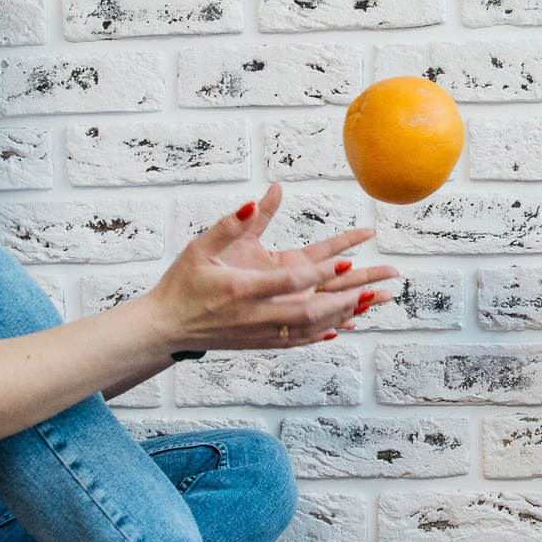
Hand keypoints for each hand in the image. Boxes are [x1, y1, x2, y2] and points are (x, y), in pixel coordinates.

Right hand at [144, 184, 399, 351]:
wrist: (164, 327)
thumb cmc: (182, 282)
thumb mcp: (200, 247)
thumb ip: (230, 224)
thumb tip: (254, 199)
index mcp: (243, 289)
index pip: (291, 281)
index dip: (321, 272)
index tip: (347, 260)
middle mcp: (255, 315)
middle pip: (310, 310)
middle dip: (347, 298)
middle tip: (377, 287)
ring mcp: (259, 333)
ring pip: (310, 328)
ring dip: (344, 314)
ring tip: (372, 302)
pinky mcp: (259, 343)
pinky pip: (298, 340)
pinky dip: (322, 332)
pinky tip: (341, 326)